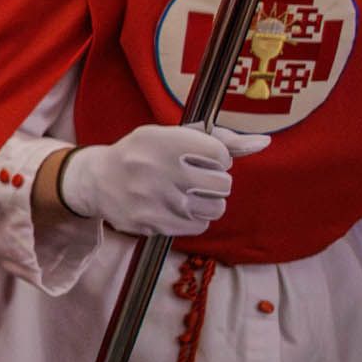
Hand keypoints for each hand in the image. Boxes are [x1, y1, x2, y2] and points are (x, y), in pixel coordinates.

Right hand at [56, 123, 271, 237]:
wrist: (96, 181)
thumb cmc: (143, 154)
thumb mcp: (173, 136)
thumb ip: (220, 139)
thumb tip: (265, 143)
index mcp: (162, 140)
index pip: (220, 154)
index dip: (217, 157)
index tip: (201, 157)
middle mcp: (156, 168)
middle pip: (223, 183)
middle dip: (216, 181)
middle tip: (196, 178)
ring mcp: (154, 199)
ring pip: (215, 207)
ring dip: (208, 201)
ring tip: (189, 194)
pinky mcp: (152, 224)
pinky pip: (199, 225)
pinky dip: (195, 217)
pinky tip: (178, 207)